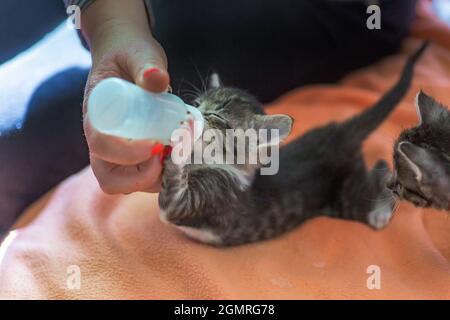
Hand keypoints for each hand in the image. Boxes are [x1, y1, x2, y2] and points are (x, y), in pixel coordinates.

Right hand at [81, 0, 169, 193]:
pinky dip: (165, 174)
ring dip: (157, 178)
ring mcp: (118, 153)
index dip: (127, 153)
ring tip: (179, 152)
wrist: (128, 59)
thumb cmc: (130, 55)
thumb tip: (158, 79)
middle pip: (111, 179)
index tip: (156, 144)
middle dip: (141, 177)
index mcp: (96, 116)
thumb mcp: (138, 53)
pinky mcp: (136, 157)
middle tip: (168, 155)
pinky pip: (145, 178)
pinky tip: (182, 153)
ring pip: (129, 184)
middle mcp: (103, 141)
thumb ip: (146, 63)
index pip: (101, 146)